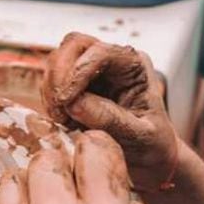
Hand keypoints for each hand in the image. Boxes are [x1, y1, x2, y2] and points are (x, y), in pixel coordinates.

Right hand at [43, 33, 178, 189]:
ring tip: (62, 119)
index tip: (66, 100)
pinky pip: (53, 81)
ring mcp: (92, 71)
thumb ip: (110, 119)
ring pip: (58, 60)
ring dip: (52, 88)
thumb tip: (75, 103)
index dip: (78, 71)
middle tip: (58, 108)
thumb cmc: (153, 144)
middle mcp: (113, 62)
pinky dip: (50, 99)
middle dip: (59, 74)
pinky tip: (62, 120)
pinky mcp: (76, 86)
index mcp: (134, 66)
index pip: (101, 52)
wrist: (149, 158)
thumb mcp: (140, 136)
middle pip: (74, 45)